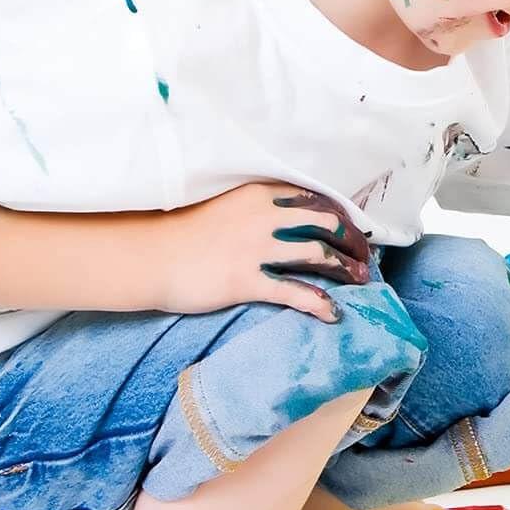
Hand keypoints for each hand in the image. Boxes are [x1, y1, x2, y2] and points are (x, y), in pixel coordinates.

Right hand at [157, 182, 371, 322]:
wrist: (146, 254)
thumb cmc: (180, 232)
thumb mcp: (223, 207)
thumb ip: (255, 208)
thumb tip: (286, 218)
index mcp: (257, 194)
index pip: (313, 199)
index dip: (339, 215)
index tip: (353, 228)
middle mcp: (263, 216)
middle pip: (324, 222)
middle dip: (351, 240)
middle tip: (364, 257)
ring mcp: (255, 248)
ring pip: (317, 253)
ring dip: (344, 268)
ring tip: (359, 281)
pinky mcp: (246, 280)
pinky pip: (294, 292)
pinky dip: (319, 303)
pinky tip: (333, 314)